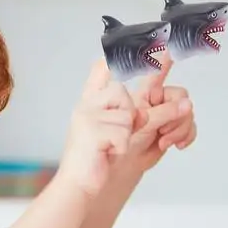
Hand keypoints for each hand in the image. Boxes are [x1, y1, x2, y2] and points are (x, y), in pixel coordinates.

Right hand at [57, 60, 137, 197]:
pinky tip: (105, 153)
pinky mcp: (92, 131)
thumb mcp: (112, 131)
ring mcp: (87, 116)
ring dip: (125, 137)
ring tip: (107, 147)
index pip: (102, 69)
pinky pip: (123, 134)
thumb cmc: (96, 159)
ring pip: (128, 116)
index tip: (143, 41)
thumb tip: (150, 104)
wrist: (76, 186)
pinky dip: (120, 148)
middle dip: (130, 118)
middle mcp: (86, 105)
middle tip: (114, 136)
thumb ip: (127, 113)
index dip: (118, 54)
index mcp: (90, 102)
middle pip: (124, 95)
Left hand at [127, 55, 196, 172]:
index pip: (156, 69)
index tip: (172, 43)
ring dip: (179, 129)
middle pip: (179, 96)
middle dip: (175, 115)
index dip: (165, 57)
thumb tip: (187, 104)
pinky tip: (176, 144)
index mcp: (144, 93)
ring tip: (163, 140)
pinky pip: (191, 127)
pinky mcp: (173, 129)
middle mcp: (156, 101)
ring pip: (187, 113)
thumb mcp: (138, 124)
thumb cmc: (117, 144)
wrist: (120, 169)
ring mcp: (166, 115)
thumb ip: (163, 112)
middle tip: (162, 130)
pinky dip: (186, 136)